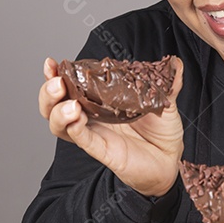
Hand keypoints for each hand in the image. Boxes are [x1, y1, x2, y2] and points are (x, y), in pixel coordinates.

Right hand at [38, 57, 184, 196]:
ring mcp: (94, 134)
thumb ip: (166, 82)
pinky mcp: (101, 150)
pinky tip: (77, 118)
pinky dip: (76, 129)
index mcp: (99, 101)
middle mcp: (91, 117)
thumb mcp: (163, 101)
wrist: (170, 159)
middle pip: (54, 106)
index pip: (70, 86)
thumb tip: (175, 63)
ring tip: (69, 103)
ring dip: (58, 111)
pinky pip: (82, 140)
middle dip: (48, 92)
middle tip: (57, 82)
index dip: (56, 75)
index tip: (52, 63)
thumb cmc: (161, 131)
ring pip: (60, 125)